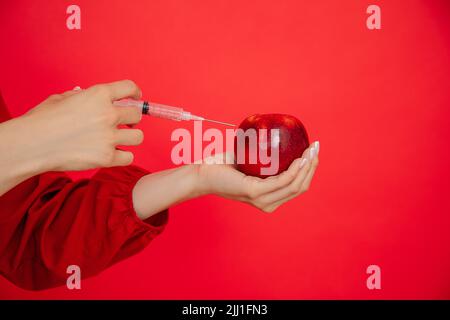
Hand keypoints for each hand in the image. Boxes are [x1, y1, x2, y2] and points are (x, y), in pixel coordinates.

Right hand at [22, 80, 143, 171]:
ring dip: (129, 138)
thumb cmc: (42, 121)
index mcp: (98, 95)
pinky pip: (129, 157)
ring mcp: (109, 137)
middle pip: (137, 115)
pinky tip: (111, 154)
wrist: (32, 144)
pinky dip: (122, 156)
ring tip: (116, 140)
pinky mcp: (106, 157)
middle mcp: (108, 114)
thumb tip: (93, 98)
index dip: (135, 93)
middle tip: (122, 124)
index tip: (136, 98)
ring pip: (138, 136)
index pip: (130, 87)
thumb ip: (84, 97)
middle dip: (131, 119)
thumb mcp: (62, 98)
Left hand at [196, 141, 319, 212]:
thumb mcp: (249, 163)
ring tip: (311, 150)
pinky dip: (294, 170)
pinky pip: (282, 181)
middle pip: (299, 187)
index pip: (296, 187)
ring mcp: (262, 200)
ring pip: (294, 185)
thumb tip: (278, 136)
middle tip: (316, 148)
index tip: (313, 152)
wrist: (202, 173)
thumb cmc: (223, 167)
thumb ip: (264, 157)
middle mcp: (268, 203)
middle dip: (312, 167)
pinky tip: (300, 158)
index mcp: (269, 199)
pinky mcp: (255, 192)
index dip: (309, 171)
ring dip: (307, 167)